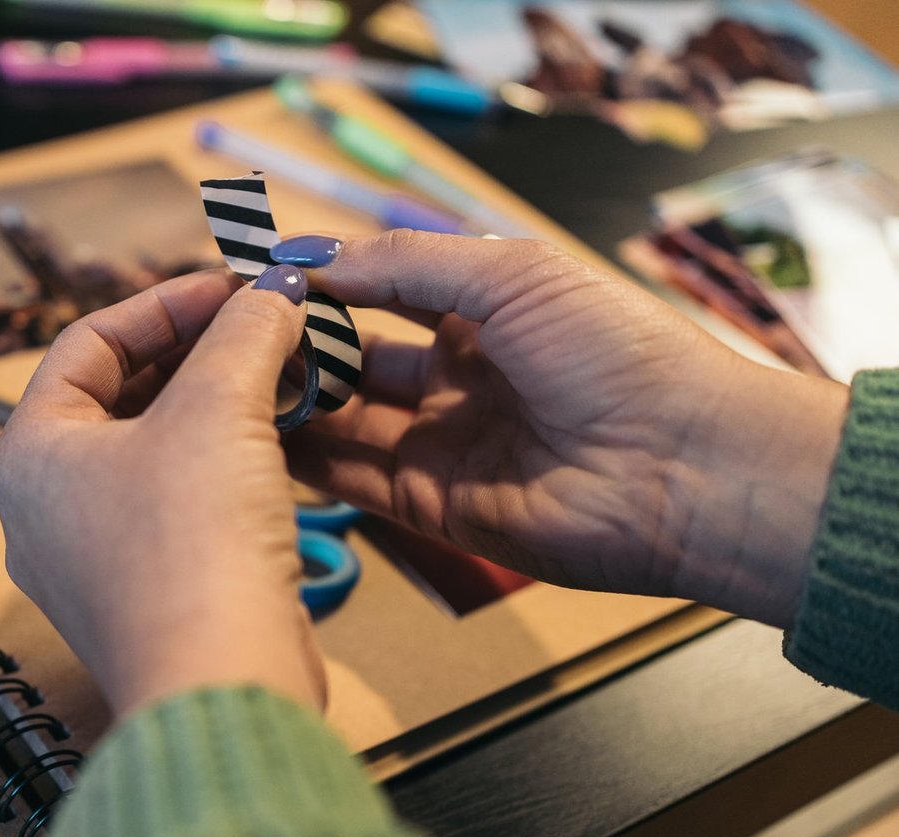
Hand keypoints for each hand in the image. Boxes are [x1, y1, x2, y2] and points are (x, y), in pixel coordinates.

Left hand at [0, 268, 324, 716]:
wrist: (220, 686)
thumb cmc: (191, 546)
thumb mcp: (219, 409)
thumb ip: (245, 334)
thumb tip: (276, 291)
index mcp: (29, 452)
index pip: (87, 343)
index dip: (166, 302)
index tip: (235, 285)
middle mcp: (44, 506)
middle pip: (119, 395)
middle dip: (199, 351)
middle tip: (268, 323)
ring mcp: (92, 557)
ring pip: (154, 452)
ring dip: (220, 404)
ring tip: (288, 373)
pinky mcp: (146, 595)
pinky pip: (179, 505)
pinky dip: (226, 464)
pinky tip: (286, 442)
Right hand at [272, 230, 848, 627]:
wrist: (682, 468)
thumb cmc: (614, 353)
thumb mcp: (510, 275)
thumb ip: (406, 263)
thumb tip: (312, 256)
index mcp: (485, 311)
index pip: (382, 290)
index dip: (323, 282)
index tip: (255, 275)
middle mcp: (458, 378)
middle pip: (354, 357)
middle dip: (296, 344)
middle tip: (228, 335)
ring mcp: (444, 444)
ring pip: (344, 419)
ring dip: (291, 401)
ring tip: (226, 382)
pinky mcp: (434, 507)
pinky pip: (356, 479)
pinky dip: (307, 460)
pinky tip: (254, 436)